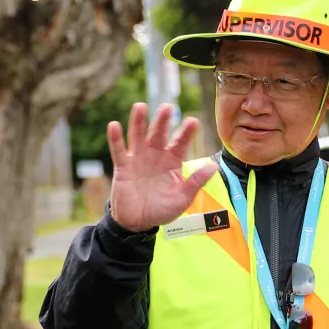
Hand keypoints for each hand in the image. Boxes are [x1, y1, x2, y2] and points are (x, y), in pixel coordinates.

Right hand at [107, 102, 218, 232]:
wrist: (139, 222)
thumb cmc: (162, 209)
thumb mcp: (183, 197)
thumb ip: (196, 181)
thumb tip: (214, 167)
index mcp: (172, 161)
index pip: (180, 143)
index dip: (186, 133)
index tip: (193, 121)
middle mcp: (155, 156)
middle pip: (159, 134)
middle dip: (162, 121)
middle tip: (168, 107)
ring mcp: (138, 159)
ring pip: (138, 136)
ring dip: (138, 121)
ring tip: (140, 106)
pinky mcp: (123, 167)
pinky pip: (118, 150)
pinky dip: (116, 138)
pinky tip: (114, 126)